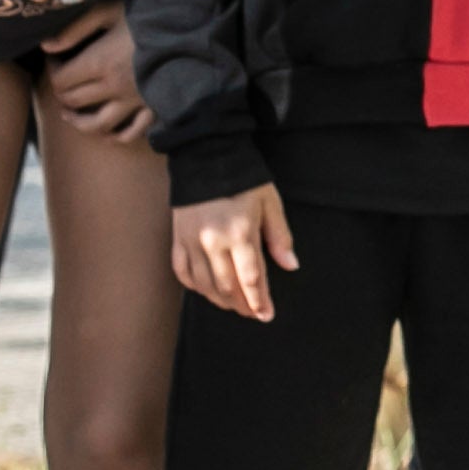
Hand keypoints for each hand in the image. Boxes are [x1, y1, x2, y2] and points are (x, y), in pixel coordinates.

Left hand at [37, 8, 150, 144]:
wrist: (189, 25)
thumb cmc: (147, 14)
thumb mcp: (108, 12)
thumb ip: (74, 29)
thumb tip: (46, 46)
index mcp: (100, 63)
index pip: (61, 80)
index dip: (52, 70)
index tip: (55, 58)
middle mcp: (114, 88)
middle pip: (75, 102)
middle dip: (61, 92)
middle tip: (62, 80)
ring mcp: (135, 102)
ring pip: (99, 125)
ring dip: (79, 123)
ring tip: (69, 115)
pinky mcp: (154, 107)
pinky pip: (132, 133)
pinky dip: (116, 136)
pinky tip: (108, 131)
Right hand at [172, 181, 293, 321]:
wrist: (206, 155)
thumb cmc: (243, 179)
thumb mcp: (269, 203)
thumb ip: (280, 236)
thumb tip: (290, 265)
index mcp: (241, 233)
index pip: (251, 278)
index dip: (259, 301)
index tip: (266, 315)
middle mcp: (214, 241)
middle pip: (228, 287)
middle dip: (242, 305)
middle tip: (253, 313)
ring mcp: (192, 241)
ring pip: (205, 285)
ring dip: (221, 300)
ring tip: (234, 305)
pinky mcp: (178, 238)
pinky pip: (183, 272)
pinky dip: (195, 286)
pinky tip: (207, 290)